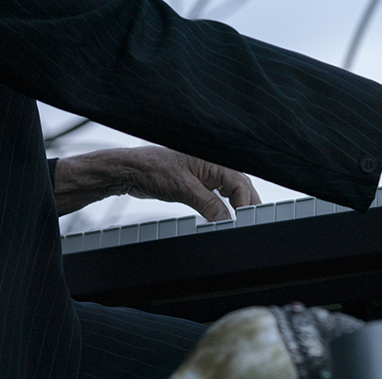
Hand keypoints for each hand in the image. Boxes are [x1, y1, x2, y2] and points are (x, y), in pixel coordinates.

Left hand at [53, 146, 260, 220]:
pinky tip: (223, 214)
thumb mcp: (183, 188)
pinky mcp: (196, 183)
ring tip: (241, 220)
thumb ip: (207, 203)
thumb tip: (225, 219)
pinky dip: (222, 205)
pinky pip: (216, 194)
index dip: (246, 202)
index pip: (240, 183)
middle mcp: (211, 166)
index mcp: (213, 161)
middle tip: (251, 221)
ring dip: (236, 204)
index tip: (246, 219)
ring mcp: (204, 174)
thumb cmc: (152, 168)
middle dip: (247, 203)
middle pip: (239, 185)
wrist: (130, 170)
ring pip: (229, 190)